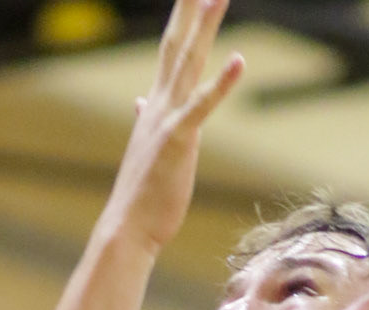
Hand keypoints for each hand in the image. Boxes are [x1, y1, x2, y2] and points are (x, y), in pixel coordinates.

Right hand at [103, 0, 243, 256]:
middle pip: (178, 42)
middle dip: (189, 7)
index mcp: (156, 104)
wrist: (128, 228)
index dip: (183, 19)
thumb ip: (147, 119)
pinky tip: (239, 60)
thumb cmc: (142, 194)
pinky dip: (221, 83)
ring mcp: (168, 119)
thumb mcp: (149, 147)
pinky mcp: (179, 140)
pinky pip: (202, 106)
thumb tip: (140, 102)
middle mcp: (159, 103)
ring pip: (188, 62)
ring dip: (203, 27)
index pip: (172, 50)